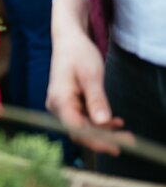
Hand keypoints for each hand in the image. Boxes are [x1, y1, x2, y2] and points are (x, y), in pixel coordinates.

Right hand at [46, 28, 129, 153]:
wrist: (68, 40)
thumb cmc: (78, 54)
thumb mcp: (91, 75)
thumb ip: (96, 99)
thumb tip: (102, 122)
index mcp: (60, 99)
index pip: (76, 128)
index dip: (96, 140)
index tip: (116, 146)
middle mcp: (57, 106)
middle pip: (80, 131)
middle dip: (104, 139)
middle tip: (129, 141)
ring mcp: (62, 106)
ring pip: (83, 127)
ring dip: (105, 132)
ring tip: (127, 134)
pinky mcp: (69, 104)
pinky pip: (84, 119)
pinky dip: (100, 122)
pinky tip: (117, 122)